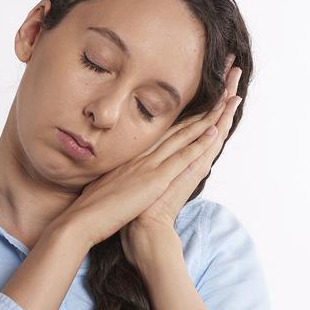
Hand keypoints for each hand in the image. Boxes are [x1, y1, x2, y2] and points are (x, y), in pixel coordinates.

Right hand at [58, 59, 241, 248]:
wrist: (81, 221)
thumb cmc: (92, 208)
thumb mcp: (108, 186)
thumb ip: (120, 177)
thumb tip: (124, 177)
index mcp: (135, 158)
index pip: (166, 134)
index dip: (186, 118)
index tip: (203, 105)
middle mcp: (144, 156)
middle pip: (179, 128)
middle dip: (203, 109)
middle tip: (222, 88)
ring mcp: (149, 165)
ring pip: (184, 136)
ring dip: (208, 118)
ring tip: (228, 100)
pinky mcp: (154, 179)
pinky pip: (182, 157)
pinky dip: (198, 143)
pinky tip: (214, 129)